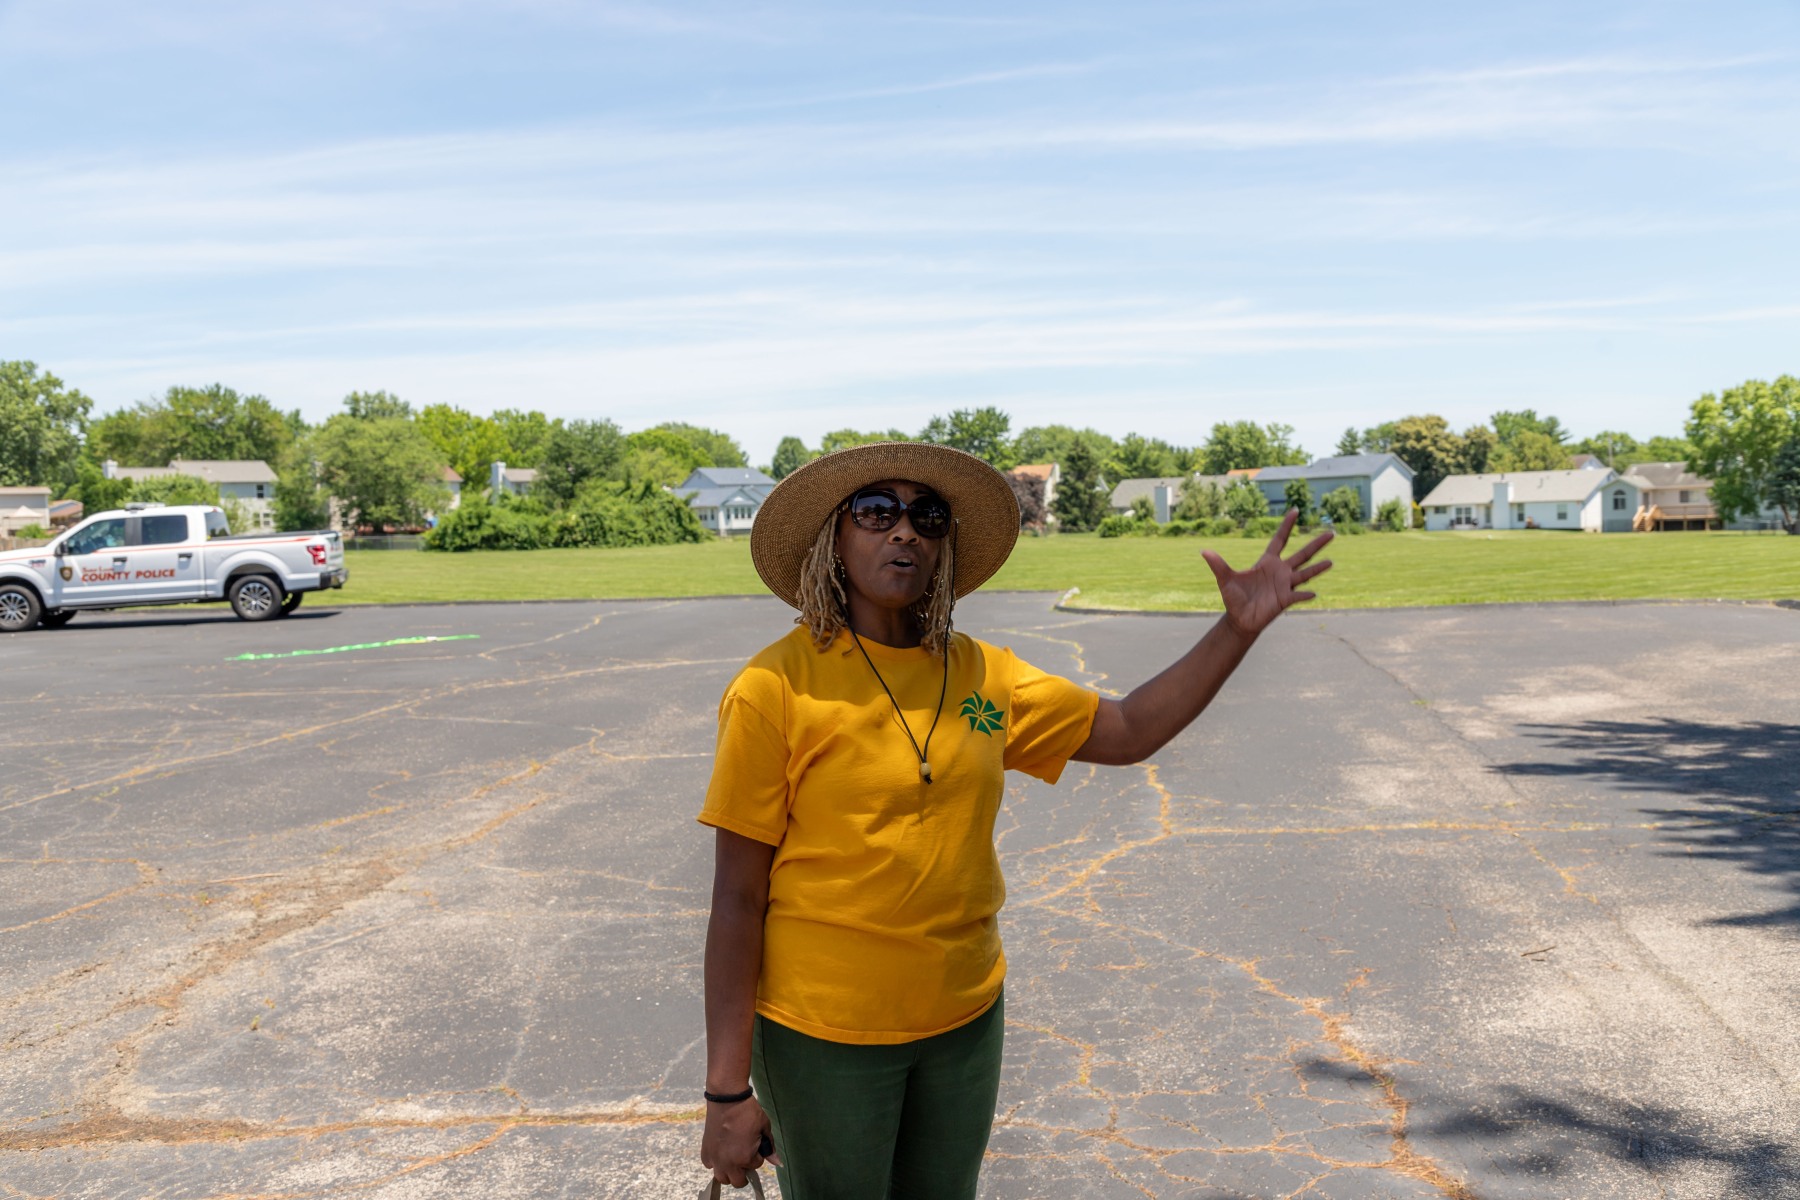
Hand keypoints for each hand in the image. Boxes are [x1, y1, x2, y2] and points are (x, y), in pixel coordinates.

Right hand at [701, 1095, 779, 1187]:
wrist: (727, 1097)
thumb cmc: (748, 1111)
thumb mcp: (764, 1128)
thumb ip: (770, 1148)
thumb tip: (778, 1162)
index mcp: (744, 1158)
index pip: (756, 1166)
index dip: (758, 1155)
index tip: (756, 1143)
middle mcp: (728, 1162)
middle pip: (737, 1181)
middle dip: (744, 1171)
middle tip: (746, 1157)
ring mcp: (715, 1157)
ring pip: (722, 1177)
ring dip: (729, 1171)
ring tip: (733, 1157)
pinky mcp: (705, 1149)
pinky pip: (709, 1165)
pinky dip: (715, 1162)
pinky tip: (721, 1151)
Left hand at [1201, 509, 1332, 638]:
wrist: (1240, 619)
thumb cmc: (1234, 598)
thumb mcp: (1225, 579)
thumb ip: (1218, 565)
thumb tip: (1203, 551)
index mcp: (1267, 562)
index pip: (1280, 540)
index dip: (1287, 525)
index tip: (1296, 510)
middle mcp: (1280, 571)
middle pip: (1302, 554)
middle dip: (1316, 544)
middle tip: (1331, 533)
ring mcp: (1284, 585)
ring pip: (1305, 573)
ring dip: (1317, 568)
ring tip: (1331, 562)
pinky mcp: (1285, 600)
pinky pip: (1297, 595)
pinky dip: (1304, 594)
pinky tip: (1312, 593)